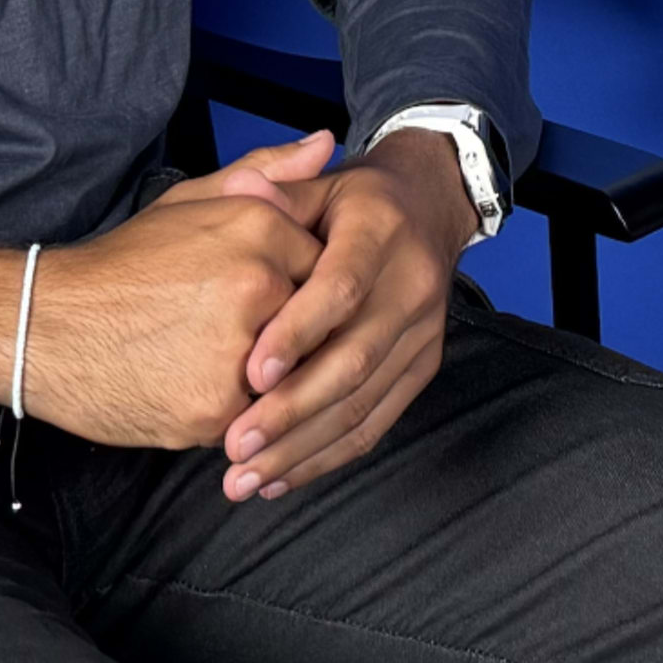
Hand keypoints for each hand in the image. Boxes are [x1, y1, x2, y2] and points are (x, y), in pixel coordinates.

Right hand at [0, 131, 335, 450]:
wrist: (44, 326)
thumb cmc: (124, 265)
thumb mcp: (190, 199)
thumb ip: (267, 170)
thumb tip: (328, 142)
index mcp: (259, 226)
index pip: (325, 266)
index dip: (295, 288)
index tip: (257, 297)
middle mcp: (258, 283)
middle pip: (314, 322)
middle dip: (284, 334)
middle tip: (226, 334)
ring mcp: (240, 349)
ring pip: (290, 374)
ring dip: (265, 377)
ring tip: (207, 359)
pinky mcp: (217, 407)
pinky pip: (257, 415)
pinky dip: (236, 410)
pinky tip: (192, 386)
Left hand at [217, 128, 481, 502]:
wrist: (428, 206)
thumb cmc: (350, 202)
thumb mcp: (315, 184)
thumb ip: (275, 193)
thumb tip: (245, 196)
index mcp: (380, 230)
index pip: (340, 289)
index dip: (297, 333)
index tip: (250, 375)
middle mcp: (413, 282)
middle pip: (354, 359)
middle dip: (291, 410)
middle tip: (234, 447)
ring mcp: (424, 330)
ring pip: (364, 402)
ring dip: (302, 447)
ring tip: (244, 478)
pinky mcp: (424, 365)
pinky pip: (378, 421)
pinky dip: (328, 456)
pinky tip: (280, 477)